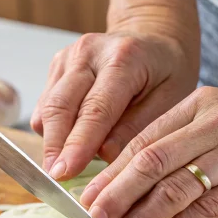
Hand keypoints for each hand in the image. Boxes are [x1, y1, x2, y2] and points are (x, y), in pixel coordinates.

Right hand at [31, 31, 197, 180]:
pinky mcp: (57, 66)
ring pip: (48, 106)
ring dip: (52, 140)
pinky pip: (47, 104)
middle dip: (55, 147)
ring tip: (61, 171)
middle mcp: (88, 52)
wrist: (154, 38)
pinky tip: (68, 147)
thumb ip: (138, 126)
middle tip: (55, 180)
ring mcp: (68, 57)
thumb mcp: (170, 98)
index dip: (77, 144)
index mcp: (123, 58)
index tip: (65, 173)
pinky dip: (53, 128)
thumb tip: (105, 155)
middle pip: (61, 106)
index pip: (95, 109)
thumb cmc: (167, 71)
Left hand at [77, 87, 217, 217]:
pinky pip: (208, 209)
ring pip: (179, 189)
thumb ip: (170, 140)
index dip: (112, 173)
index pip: (145, 141)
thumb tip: (114, 183)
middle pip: (156, 163)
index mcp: (201, 102)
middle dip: (119, 195)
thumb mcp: (208, 118)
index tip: (88, 198)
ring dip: (144, 217)